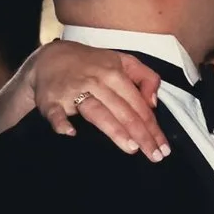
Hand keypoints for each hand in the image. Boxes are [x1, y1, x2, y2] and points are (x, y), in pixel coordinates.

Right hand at [30, 41, 167, 158]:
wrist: (49, 57)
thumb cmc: (92, 64)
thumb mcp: (123, 61)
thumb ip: (146, 77)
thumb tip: (153, 103)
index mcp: (115, 74)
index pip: (138, 104)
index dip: (153, 127)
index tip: (163, 148)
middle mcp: (96, 82)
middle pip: (123, 111)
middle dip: (141, 134)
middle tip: (154, 156)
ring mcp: (73, 91)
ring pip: (97, 112)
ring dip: (114, 129)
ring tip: (131, 147)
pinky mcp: (51, 100)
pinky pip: (56, 113)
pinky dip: (61, 122)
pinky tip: (70, 133)